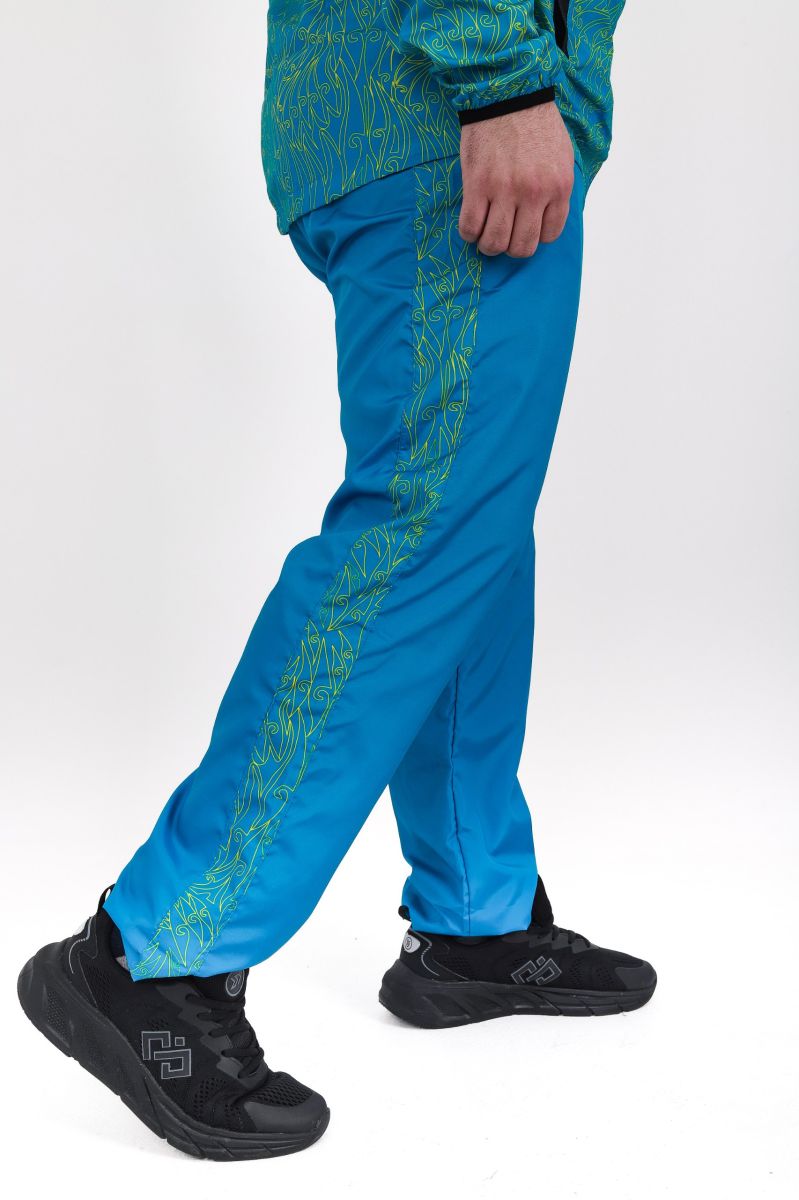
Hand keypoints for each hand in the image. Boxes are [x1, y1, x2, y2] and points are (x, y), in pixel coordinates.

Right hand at [459, 101, 573, 257]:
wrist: (506, 92)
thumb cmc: (534, 123)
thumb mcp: (561, 156)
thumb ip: (555, 189)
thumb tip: (545, 218)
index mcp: (559, 187)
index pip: (549, 236)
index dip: (535, 236)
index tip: (524, 226)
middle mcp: (534, 193)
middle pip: (521, 247)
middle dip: (510, 246)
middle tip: (502, 234)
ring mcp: (505, 191)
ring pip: (495, 243)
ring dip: (488, 244)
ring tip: (485, 232)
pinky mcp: (478, 185)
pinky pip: (470, 227)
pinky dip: (469, 232)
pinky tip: (471, 222)